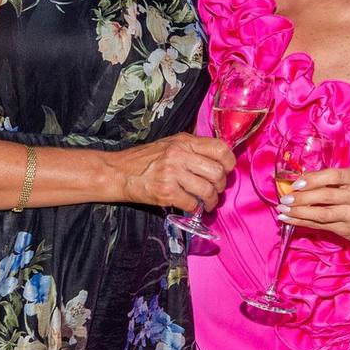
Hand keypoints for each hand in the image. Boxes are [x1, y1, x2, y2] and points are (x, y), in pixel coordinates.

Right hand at [115, 133, 234, 211]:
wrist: (119, 172)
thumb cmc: (145, 159)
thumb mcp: (170, 143)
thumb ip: (192, 147)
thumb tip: (218, 155)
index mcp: (184, 141)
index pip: (220, 148)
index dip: (229, 162)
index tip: (227, 170)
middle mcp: (179, 155)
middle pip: (217, 172)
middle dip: (221, 185)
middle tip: (217, 190)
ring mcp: (172, 173)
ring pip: (207, 190)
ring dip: (211, 201)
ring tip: (207, 203)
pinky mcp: (165, 192)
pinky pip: (192, 203)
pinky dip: (195, 208)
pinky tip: (192, 206)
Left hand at [276, 166, 349, 244]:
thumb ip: (331, 181)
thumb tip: (299, 179)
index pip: (333, 176)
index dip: (313, 180)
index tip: (296, 184)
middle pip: (325, 197)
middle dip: (301, 198)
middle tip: (284, 199)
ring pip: (321, 214)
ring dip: (299, 213)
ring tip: (283, 210)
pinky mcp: (348, 230)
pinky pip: (321, 225)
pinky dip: (302, 222)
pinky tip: (290, 219)